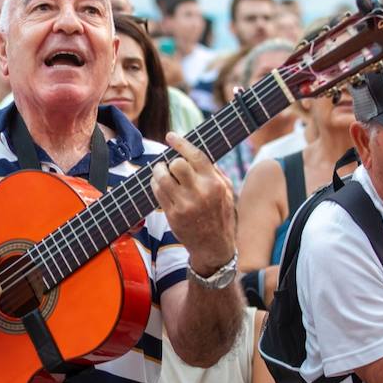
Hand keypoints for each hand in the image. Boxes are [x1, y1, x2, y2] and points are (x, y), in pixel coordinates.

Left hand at [151, 132, 236, 273]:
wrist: (214, 246)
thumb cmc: (220, 215)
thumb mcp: (226, 191)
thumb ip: (214, 172)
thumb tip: (195, 153)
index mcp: (215, 184)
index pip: (195, 156)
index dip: (181, 143)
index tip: (170, 135)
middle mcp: (200, 193)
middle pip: (176, 164)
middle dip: (171, 162)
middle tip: (170, 165)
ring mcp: (185, 205)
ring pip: (162, 178)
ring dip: (158, 172)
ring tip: (161, 173)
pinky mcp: (173, 216)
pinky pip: (157, 192)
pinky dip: (156, 184)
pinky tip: (160, 185)